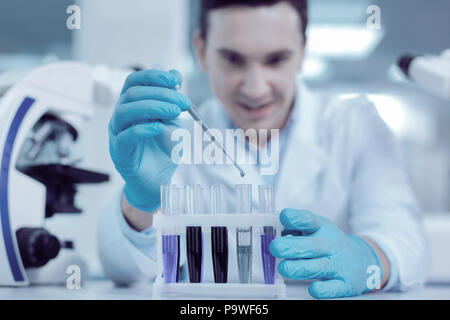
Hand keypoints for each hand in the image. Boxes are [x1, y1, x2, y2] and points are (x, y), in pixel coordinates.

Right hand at [109, 69, 190, 211]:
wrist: (158, 180)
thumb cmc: (163, 149)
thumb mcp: (173, 121)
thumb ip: (172, 100)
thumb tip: (175, 74)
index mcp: (132, 105)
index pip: (135, 81)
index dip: (153, 76)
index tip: (175, 80)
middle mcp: (121, 116)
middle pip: (132, 94)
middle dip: (160, 94)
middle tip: (184, 103)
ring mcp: (117, 134)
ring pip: (125, 111)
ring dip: (152, 107)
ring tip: (174, 112)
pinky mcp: (119, 152)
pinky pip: (126, 136)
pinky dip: (143, 129)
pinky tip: (159, 128)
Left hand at [270, 208, 382, 298]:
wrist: (361, 261)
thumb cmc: (327, 243)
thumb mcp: (314, 229)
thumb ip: (293, 230)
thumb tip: (272, 232)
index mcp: (319, 228)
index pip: (308, 220)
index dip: (296, 218)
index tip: (284, 217)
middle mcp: (329, 245)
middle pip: (311, 245)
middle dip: (291, 247)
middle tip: (275, 248)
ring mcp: (337, 264)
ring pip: (318, 267)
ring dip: (299, 268)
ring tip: (283, 268)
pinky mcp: (344, 284)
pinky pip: (332, 288)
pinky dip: (323, 290)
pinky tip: (312, 288)